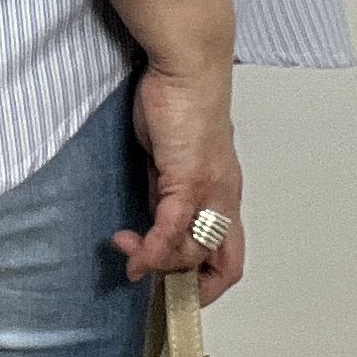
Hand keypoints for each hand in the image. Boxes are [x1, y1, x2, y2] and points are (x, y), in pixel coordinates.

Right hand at [109, 60, 244, 300]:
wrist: (188, 67)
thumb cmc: (180, 102)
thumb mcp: (172, 159)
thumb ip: (166, 193)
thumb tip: (154, 220)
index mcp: (223, 194)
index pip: (229, 257)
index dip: (207, 282)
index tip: (174, 289)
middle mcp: (223, 198)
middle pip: (221, 265)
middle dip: (188, 287)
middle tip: (151, 282)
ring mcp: (209, 192)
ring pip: (191, 252)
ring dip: (157, 265)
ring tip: (127, 256)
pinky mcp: (187, 181)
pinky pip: (170, 229)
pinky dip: (150, 250)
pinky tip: (132, 255)